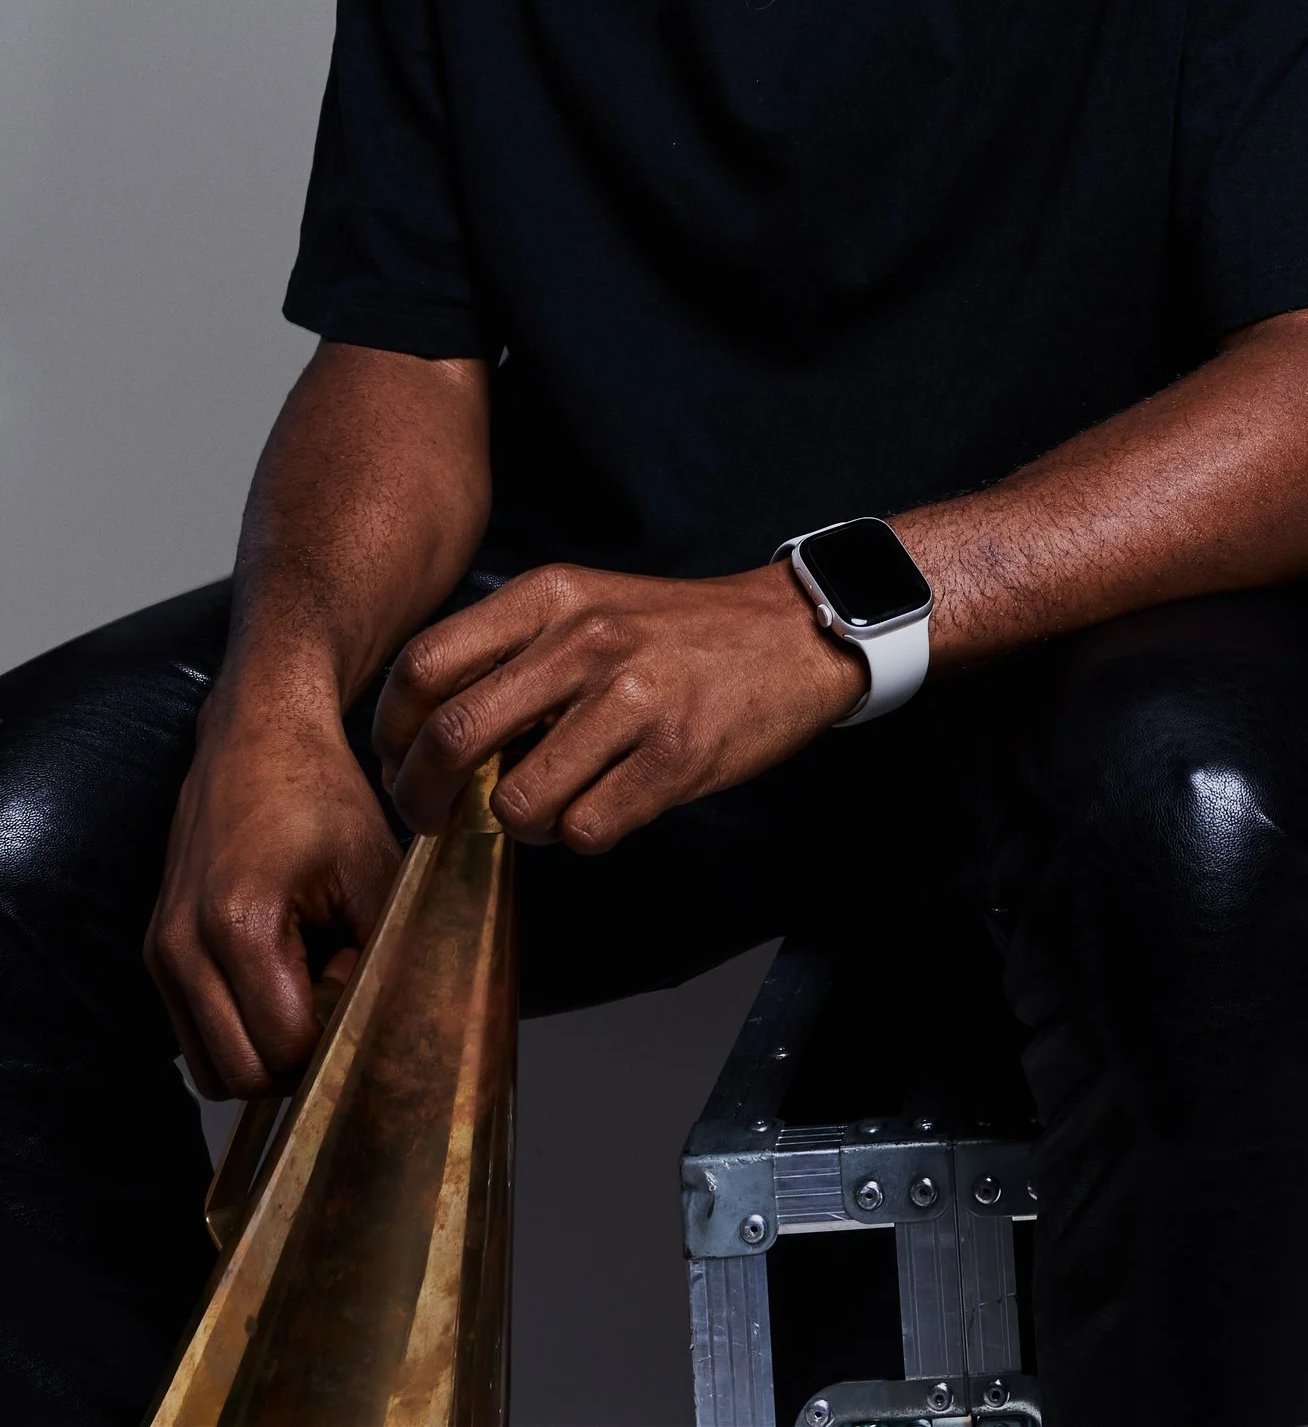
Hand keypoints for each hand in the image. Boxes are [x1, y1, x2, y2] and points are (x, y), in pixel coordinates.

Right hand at [145, 696, 401, 1097]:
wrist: (256, 733)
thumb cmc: (316, 789)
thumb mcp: (371, 862)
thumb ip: (384, 949)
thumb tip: (394, 1020)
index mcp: (239, 923)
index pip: (286, 1047)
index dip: (335, 1029)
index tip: (355, 970)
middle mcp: (184, 947)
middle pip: (243, 1075)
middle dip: (300, 1056)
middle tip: (335, 988)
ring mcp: (163, 953)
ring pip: (213, 1068)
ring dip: (265, 1051)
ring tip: (307, 985)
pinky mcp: (158, 952)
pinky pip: (195, 1035)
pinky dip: (238, 1031)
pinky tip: (278, 976)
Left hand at [375, 562, 867, 854]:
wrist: (792, 632)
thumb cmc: (673, 633)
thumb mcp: (586, 608)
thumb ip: (512, 655)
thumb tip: (428, 741)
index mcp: (550, 595)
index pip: (424, 665)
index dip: (392, 732)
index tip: (399, 764)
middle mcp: (585, 638)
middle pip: (453, 737)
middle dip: (425, 799)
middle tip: (436, 819)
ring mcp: (634, 697)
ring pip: (518, 802)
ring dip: (521, 827)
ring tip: (553, 805)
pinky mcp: (677, 754)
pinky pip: (586, 830)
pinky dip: (584, 836)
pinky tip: (609, 805)